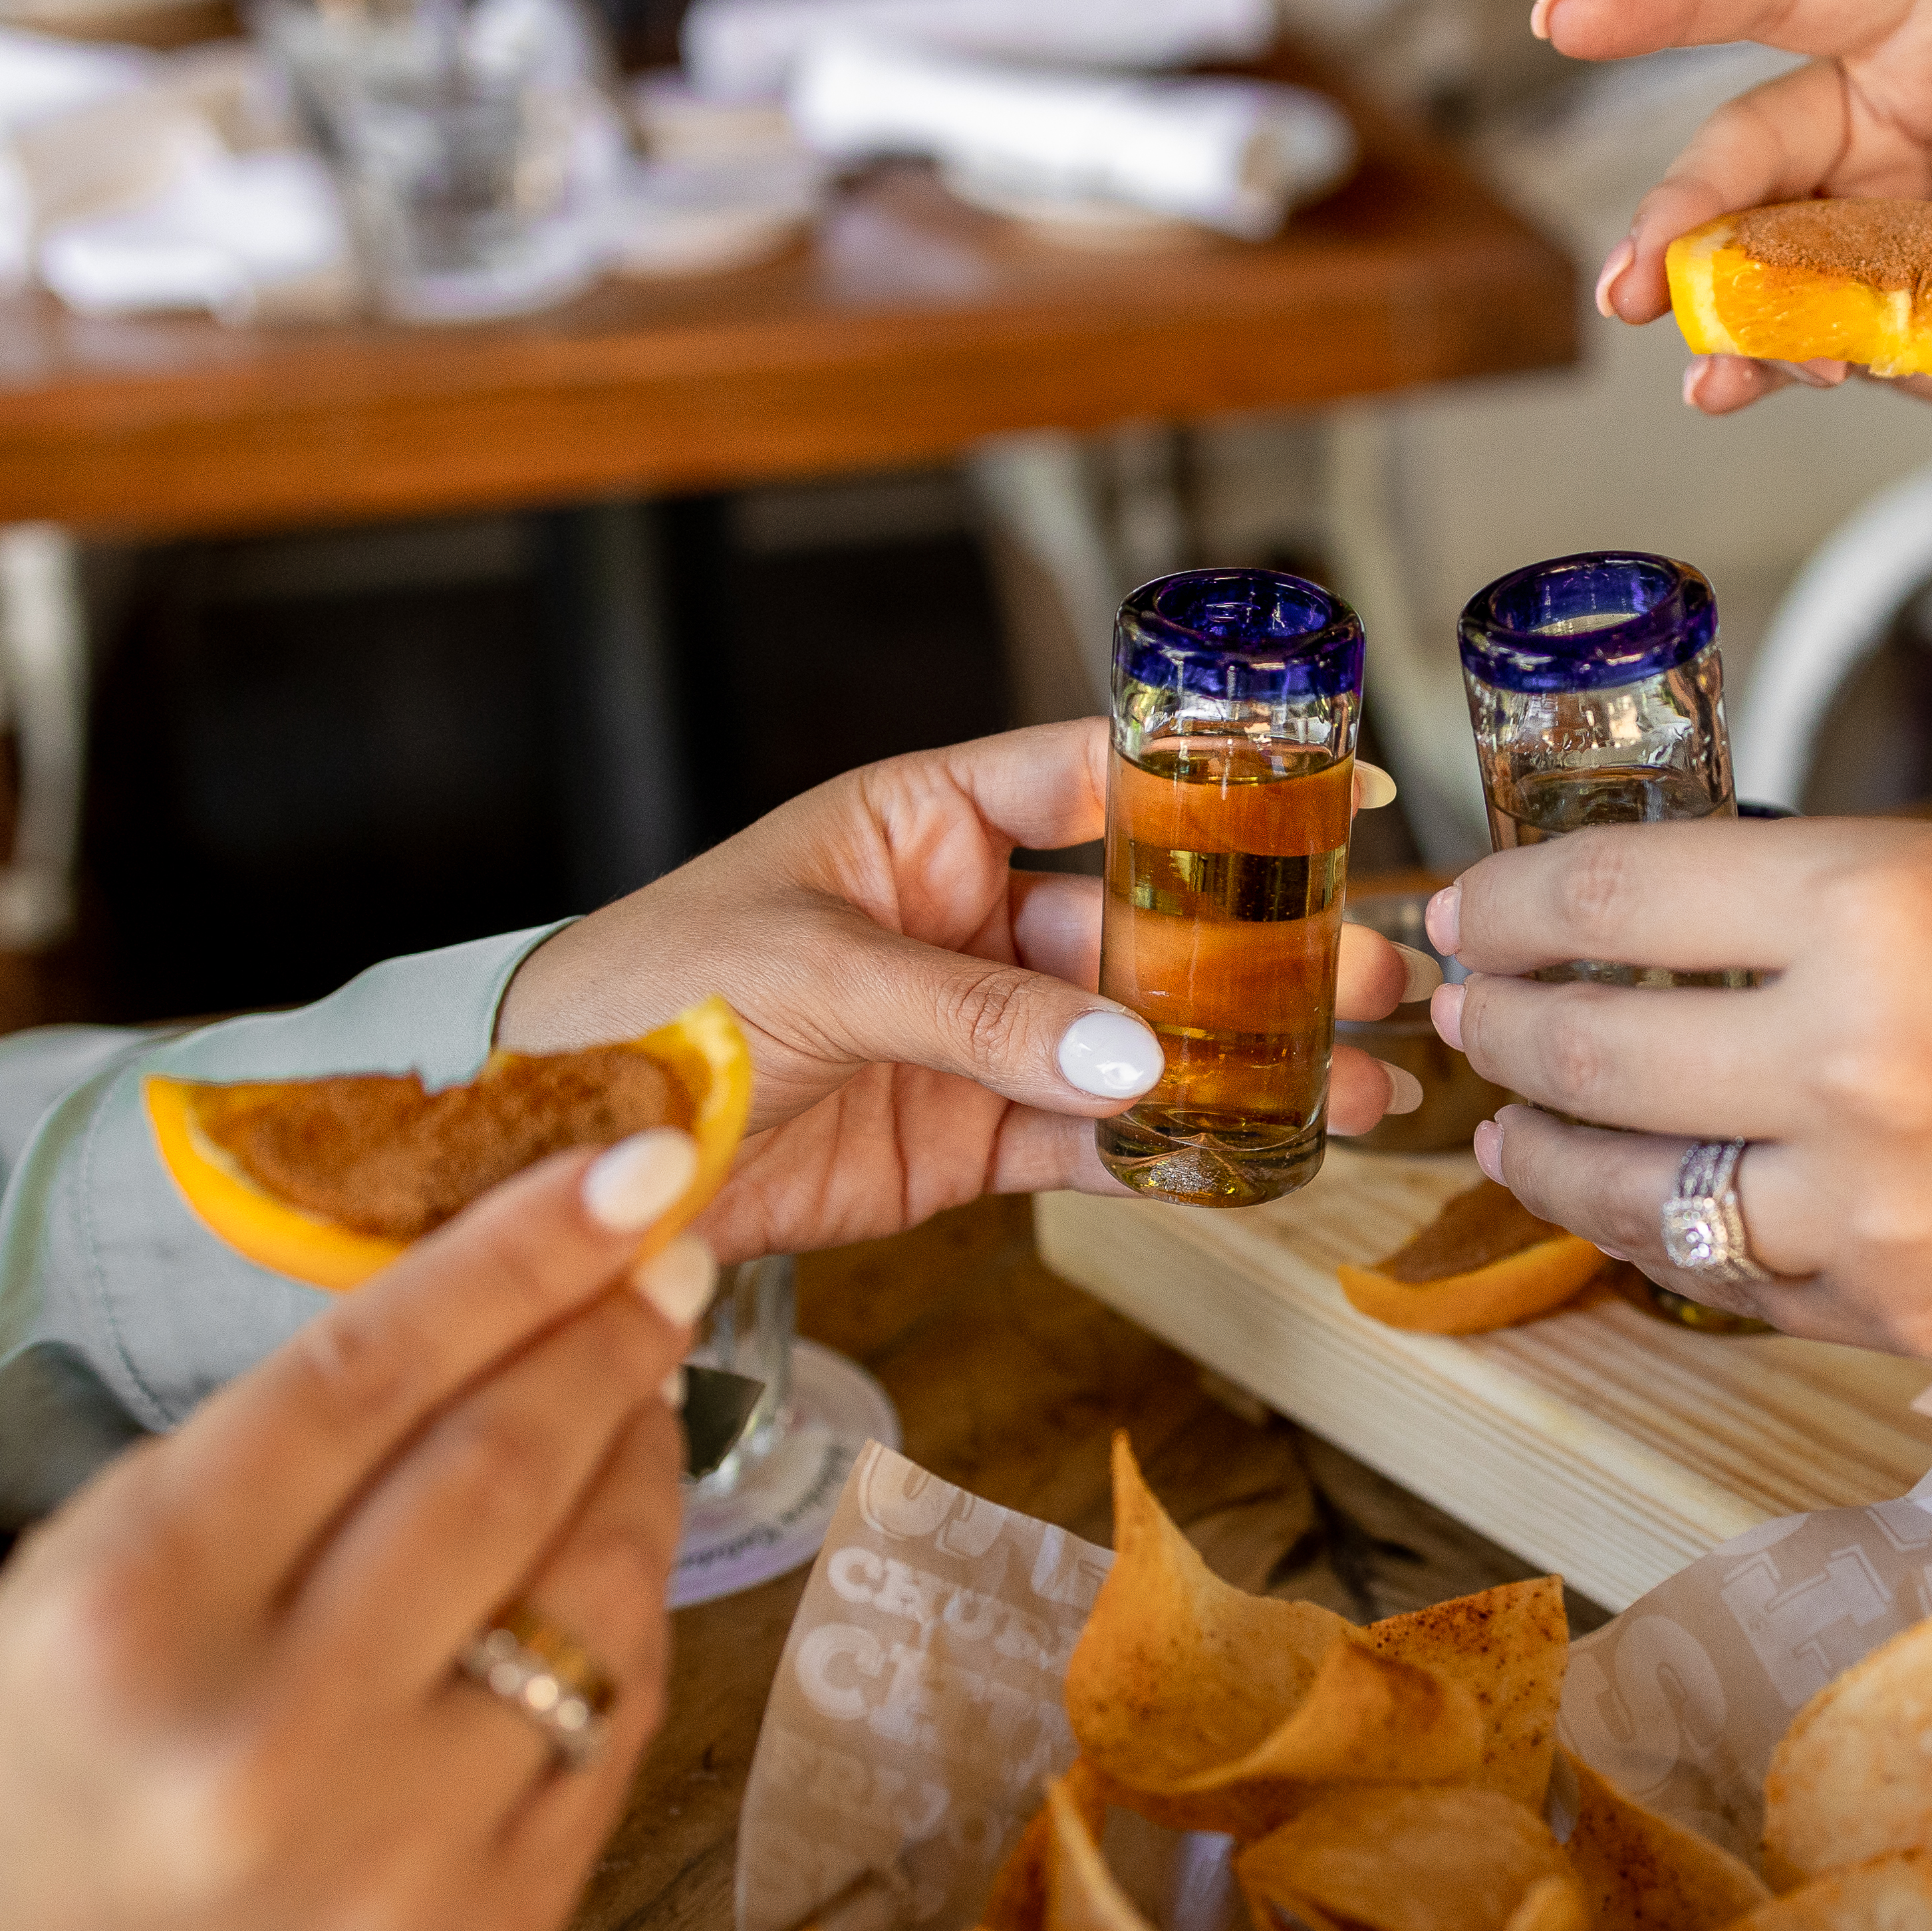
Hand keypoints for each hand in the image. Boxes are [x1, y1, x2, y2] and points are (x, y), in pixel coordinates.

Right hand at [0, 1135, 714, 1930]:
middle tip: (665, 1263)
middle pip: (501, 1472)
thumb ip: (280, 1453)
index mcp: (138, 1614)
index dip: (516, 1254)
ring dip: (643, 1468)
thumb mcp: (95, 1575)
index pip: (368, 1375)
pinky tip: (616, 1552)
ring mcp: (399, 1850)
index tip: (630, 1172)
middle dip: (606, 1340)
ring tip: (642, 1398)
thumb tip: (491, 1307)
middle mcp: (273, 1734)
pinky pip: (616, 1727)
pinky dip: (630, 1618)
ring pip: (596, 1597)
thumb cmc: (39, 1774)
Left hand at [496, 719, 1429, 1256]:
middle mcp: (968, 917)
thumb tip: (1131, 1064)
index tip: (1330, 788)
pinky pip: (1095, 1142)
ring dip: (1250, 1058)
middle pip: (1148, 923)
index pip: (1092, 777)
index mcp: (924, 823)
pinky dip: (1177, 1153)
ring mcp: (978, 1034)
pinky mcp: (967, 1142)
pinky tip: (1268, 1153)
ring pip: (1142, 1041)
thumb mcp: (812, 972)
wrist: (555, 1147)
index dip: (1212, 780)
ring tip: (1363, 1080)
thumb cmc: (643, 997)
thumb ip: (977, 1013)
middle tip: (1375, 968)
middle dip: (1264, 948)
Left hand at [1426, 817, 1931, 1388]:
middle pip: (1595, 1045)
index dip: (1518, 900)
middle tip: (1458, 1007)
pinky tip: (1636, 1205)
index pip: (1624, 895)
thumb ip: (1844, 894)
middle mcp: (1866, 1065)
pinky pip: (1737, 1283)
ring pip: (1639, 1190)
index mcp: (1894, 906)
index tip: (1476, 908)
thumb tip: (1684, 917)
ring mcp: (1882, 1221)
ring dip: (1551, 1149)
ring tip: (1510, 1118)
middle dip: (1498, 1023)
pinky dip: (1669, 1239)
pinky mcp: (1912, 1330)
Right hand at [1537, 0, 1931, 427]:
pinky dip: (1750, 361)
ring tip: (1710, 362)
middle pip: (1748, 141)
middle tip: (1643, 281)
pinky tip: (1729, 392)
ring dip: (1712, 302)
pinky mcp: (1858, 298)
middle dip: (1685, 209)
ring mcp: (1858, 209)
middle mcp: (1878, 110)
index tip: (1574, 15)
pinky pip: (1779, 323)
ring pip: (1748, 243)